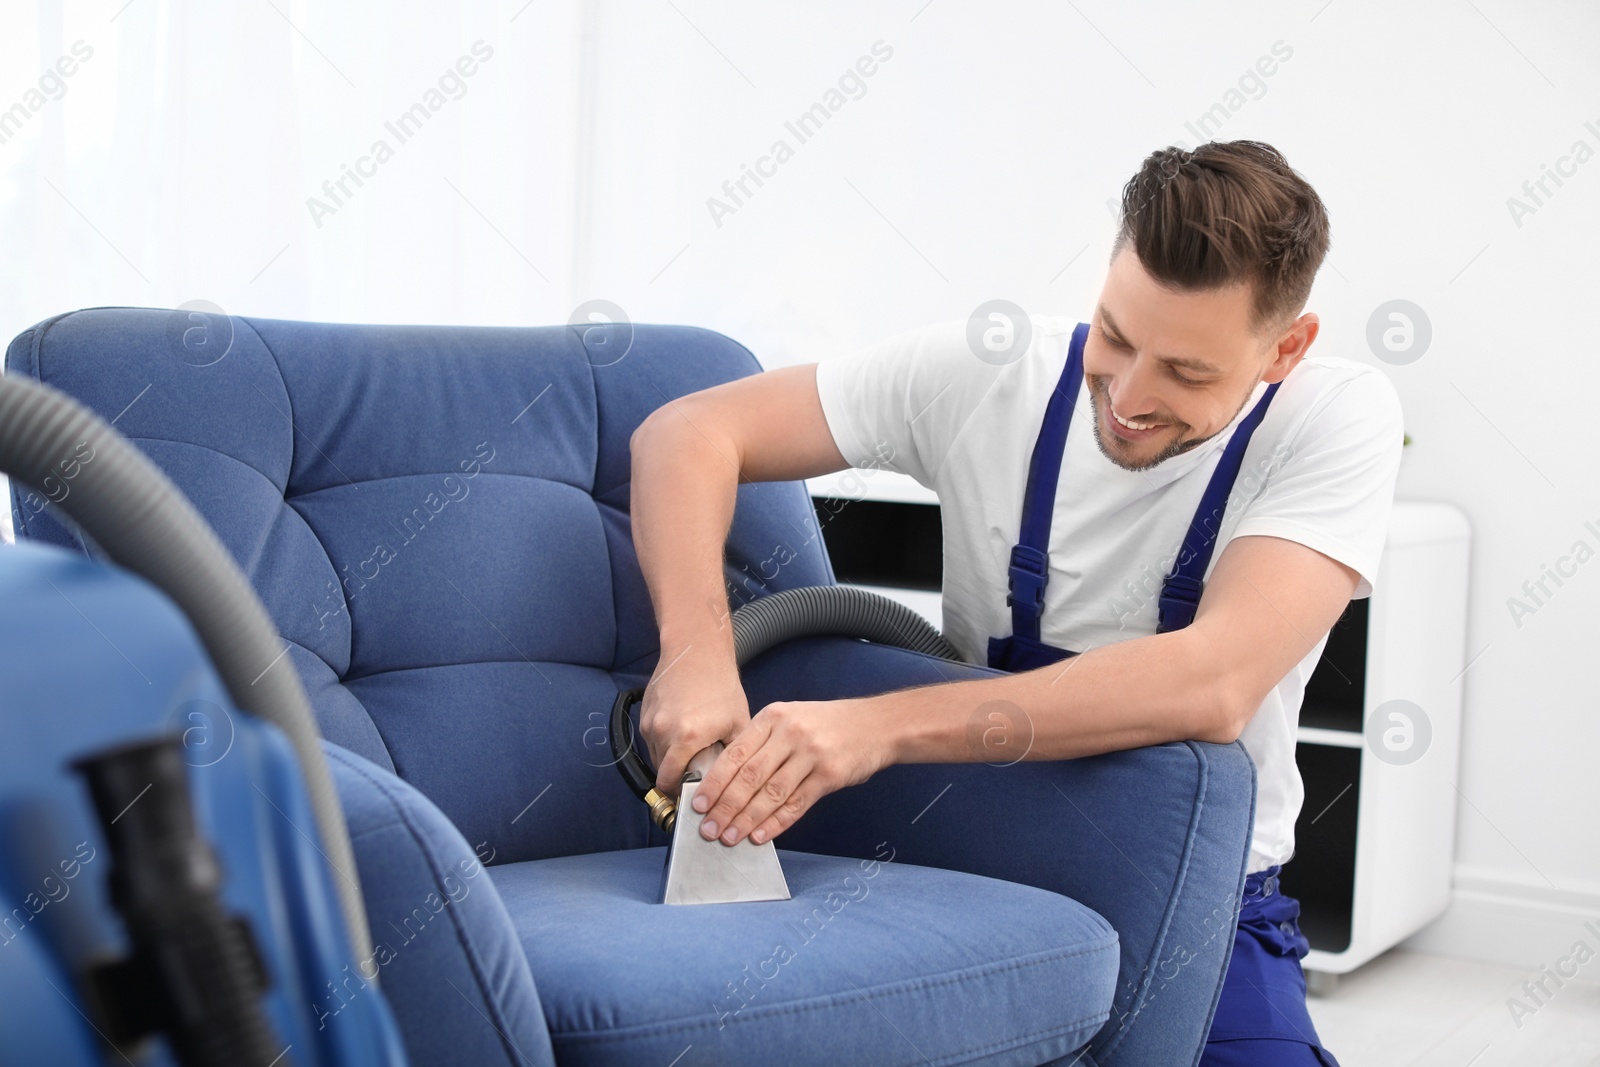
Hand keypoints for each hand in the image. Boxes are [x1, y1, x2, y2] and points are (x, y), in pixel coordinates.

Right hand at [639, 653, 749, 798]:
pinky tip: (682, 730)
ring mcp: (650, 721)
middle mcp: (662, 732)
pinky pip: (651, 738)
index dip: (678, 792)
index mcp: (686, 738)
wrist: (697, 650)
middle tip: (693, 774)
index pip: (669, 782)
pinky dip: (664, 741)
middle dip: (675, 776)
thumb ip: (735, 756)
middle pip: (660, 771)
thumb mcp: (738, 723)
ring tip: (691, 749)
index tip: (689, 795)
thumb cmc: (720, 684)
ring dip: (669, 758)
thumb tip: (732, 782)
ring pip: (655, 755)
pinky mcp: (644, 712)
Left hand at [693, 699, 890, 846]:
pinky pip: (796, 804)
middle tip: (708, 829)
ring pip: (770, 793)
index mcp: (773, 718)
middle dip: (725, 807)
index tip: (698, 804)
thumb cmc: (829, 725)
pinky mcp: (830, 774)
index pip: (735, 754)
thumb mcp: (791, 718)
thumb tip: (727, 782)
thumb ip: (762, 743)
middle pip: (748, 776)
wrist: (878, 724)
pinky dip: (776, 823)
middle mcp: (790, 733)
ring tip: (729, 837)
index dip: (714, 782)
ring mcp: (811, 754)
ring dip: (746, 820)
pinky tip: (760, 836)